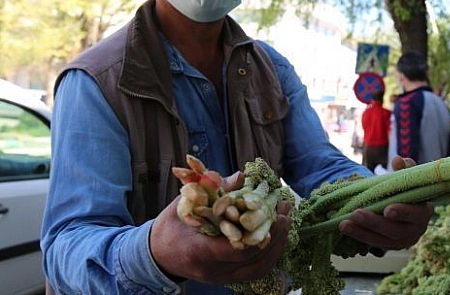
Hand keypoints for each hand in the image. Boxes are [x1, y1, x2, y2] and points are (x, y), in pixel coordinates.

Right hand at [149, 171, 291, 284]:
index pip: (235, 248)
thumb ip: (213, 192)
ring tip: (286, 222)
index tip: (272, 210)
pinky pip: (256, 271)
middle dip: (274, 234)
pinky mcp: (228, 279)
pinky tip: (278, 237)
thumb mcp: (186, 204)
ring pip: (259, 268)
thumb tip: (240, 176)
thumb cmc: (171, 226)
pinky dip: (270, 254)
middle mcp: (212, 270)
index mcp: (199, 251)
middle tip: (285, 210)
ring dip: (277, 245)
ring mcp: (221, 278)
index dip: (258, 231)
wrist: (158, 255)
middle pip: (253, 259)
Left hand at [337, 155, 433, 250]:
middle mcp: (415, 230)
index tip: (387, 210)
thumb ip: (405, 168)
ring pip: (381, 239)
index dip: (402, 212)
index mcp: (423, 212)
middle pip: (394, 230)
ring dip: (361, 231)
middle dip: (374, 222)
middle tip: (357, 213)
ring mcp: (401, 241)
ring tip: (343, 223)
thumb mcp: (408, 178)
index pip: (415, 214)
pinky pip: (372, 242)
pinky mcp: (388, 245)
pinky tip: (344, 227)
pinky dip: (358, 235)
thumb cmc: (408, 189)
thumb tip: (397, 160)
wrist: (406, 207)